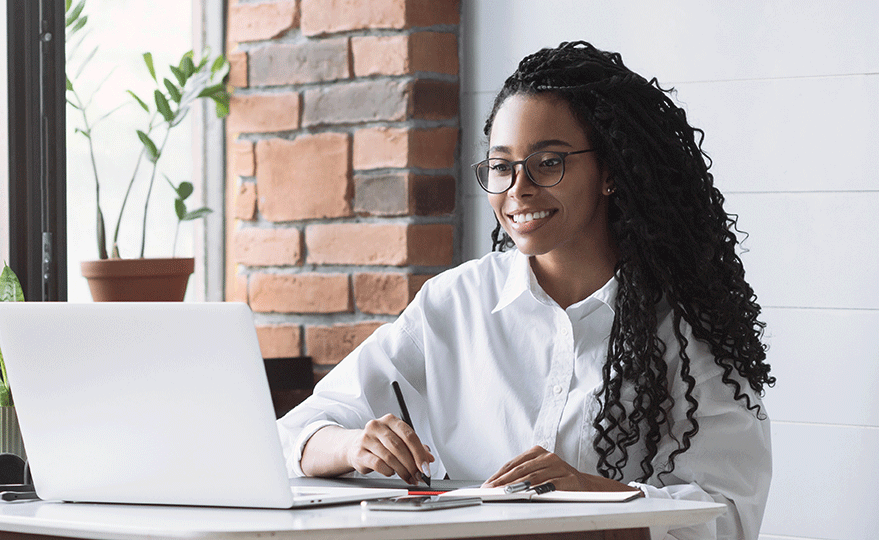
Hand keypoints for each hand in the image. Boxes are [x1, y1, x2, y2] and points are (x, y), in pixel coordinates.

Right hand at [341, 414, 433, 485]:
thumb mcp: (398, 441)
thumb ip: (415, 448)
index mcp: (390, 420)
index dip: (419, 453)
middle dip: (412, 465)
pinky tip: (391, 472)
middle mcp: (377, 426)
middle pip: (399, 447)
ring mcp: (366, 438)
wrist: (354, 446)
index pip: (409, 435)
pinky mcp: (359, 452)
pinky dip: (388, 471)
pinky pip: (378, 464)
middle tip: (418, 476)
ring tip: (408, 477)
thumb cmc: (380, 443)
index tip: (425, 467)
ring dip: (402, 471)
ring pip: (390, 457)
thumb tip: (429, 458)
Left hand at [482, 446, 641, 492]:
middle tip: (491, 490)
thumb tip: (498, 484)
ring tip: (503, 493)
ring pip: (533, 477)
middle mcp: (548, 457)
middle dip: (503, 481)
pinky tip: (527, 495)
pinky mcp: (568, 479)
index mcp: (538, 452)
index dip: (499, 474)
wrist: (586, 487)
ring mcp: (559, 467)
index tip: (488, 485)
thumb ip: (522, 475)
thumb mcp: (539, 472)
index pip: (514, 463)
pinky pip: (550, 485)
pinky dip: (537, 490)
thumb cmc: (558, 479)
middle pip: (521, 470)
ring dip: (516, 486)